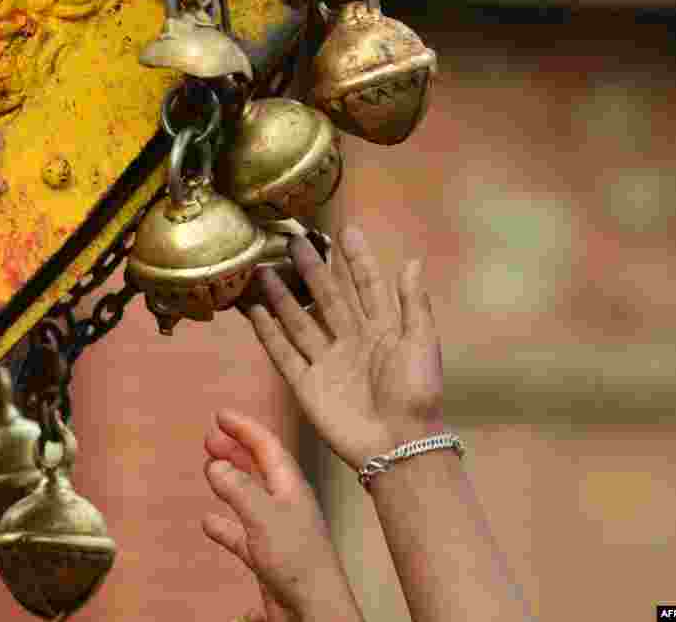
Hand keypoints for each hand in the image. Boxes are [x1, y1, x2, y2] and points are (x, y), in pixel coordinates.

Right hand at [202, 409, 361, 621]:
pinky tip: (208, 521)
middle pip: (258, 466)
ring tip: (208, 467)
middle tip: (209, 436)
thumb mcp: (264, 517)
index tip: (220, 415)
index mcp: (291, 486)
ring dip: (228, 480)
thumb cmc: (300, 563)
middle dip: (235, 448)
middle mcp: (285, 503)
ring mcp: (276, 529)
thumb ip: (238, 489)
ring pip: (248, 496)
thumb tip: (215, 464)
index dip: (244, 427)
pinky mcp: (267, 555)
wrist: (314, 611)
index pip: (267, 445)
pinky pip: (240, 533)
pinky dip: (223, 524)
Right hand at [247, 226, 444, 471]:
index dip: (356, 260)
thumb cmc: (417, 394)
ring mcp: (327, 362)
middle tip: (293, 242)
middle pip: (326, 298)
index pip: (367, 286)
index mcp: (383, 329)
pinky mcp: (307, 385)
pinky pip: (283, 354)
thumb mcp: (421, 344)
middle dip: (311, 270)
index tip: (344, 231)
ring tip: (263, 270)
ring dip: (282, 296)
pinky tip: (254, 310)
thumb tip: (411, 261)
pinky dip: (268, 332)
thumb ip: (413, 304)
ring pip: (299, 321)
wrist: (400, 445)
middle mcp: (351, 341)